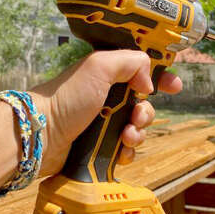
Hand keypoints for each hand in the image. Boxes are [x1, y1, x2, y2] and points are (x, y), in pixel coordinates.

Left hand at [29, 50, 181, 175]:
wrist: (40, 135)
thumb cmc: (66, 97)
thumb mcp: (99, 66)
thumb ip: (131, 62)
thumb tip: (148, 83)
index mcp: (108, 74)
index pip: (142, 71)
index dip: (161, 77)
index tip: (174, 86)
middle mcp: (108, 97)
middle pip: (144, 103)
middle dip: (146, 111)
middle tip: (135, 116)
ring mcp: (104, 123)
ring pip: (138, 128)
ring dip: (138, 133)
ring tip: (125, 136)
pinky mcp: (100, 146)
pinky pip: (127, 150)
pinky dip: (128, 151)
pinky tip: (120, 151)